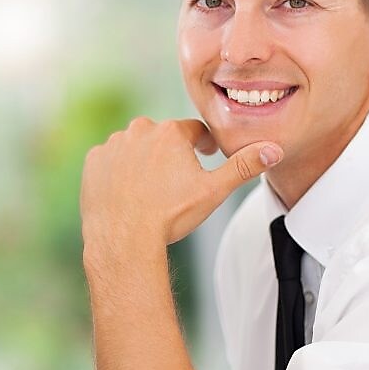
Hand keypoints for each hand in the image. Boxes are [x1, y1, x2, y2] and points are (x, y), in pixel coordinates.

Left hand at [79, 117, 280, 256]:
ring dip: (143, 160)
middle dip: (170, 153)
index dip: (202, 145)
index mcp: (171, 133)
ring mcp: (113, 145)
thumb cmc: (170, 215)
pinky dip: (118, 171)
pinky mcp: (94, 162)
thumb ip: (244, 166)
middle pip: (162, 137)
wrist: (124, 238)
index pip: (194, 131)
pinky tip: (126, 191)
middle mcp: (139, 131)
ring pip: (135, 147)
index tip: (205, 156)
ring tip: (150, 187)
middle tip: (176, 179)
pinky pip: (110, 160)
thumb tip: (274, 149)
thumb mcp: (214, 191)